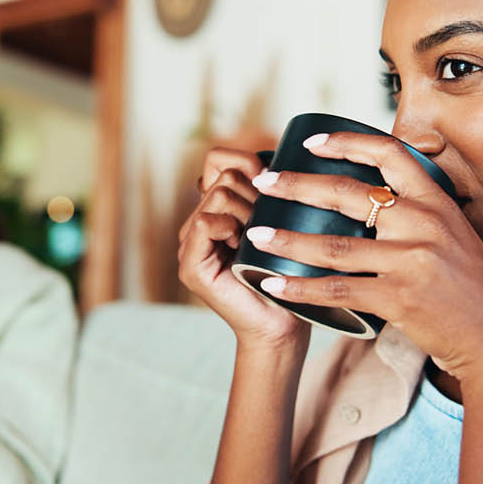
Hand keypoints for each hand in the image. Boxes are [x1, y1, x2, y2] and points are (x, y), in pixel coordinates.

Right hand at [178, 148, 308, 348]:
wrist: (284, 325)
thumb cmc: (292, 273)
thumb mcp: (283, 221)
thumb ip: (270, 190)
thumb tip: (273, 160)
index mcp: (217, 208)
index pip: (219, 158)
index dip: (248, 164)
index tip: (272, 189)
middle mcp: (198, 222)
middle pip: (224, 174)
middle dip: (255, 194)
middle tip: (269, 225)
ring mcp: (190, 244)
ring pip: (218, 194)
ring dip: (248, 212)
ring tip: (258, 239)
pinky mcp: (190, 266)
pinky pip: (204, 222)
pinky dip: (228, 227)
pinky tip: (242, 245)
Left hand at [246, 132, 482, 380]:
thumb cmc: (474, 291)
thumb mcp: (455, 238)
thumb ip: (419, 217)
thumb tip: (375, 201)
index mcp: (437, 202)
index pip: (389, 154)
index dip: (348, 142)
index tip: (311, 142)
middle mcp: (424, 223)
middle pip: (347, 194)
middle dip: (296, 185)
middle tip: (262, 183)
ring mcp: (412, 260)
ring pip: (333, 246)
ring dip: (287, 240)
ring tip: (256, 235)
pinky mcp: (400, 298)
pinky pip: (338, 291)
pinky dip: (300, 289)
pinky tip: (273, 285)